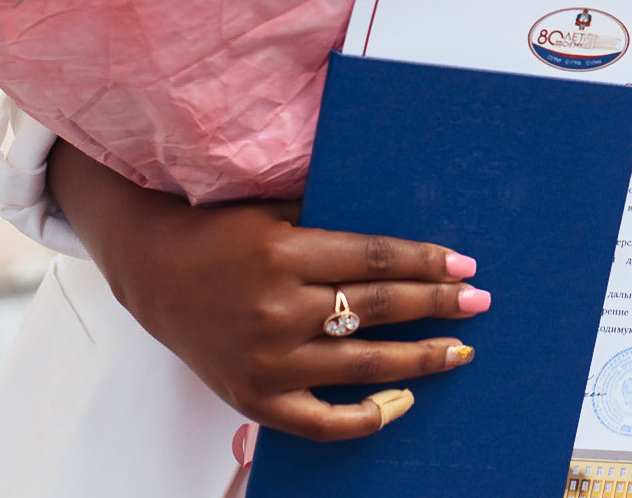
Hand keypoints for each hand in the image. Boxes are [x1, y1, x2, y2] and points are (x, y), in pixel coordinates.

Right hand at [47, 138, 487, 439]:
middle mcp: (277, 309)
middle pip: (379, 308)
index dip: (425, 261)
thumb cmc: (220, 232)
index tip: (464, 264)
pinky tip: (403, 401)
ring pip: (364, 363)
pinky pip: (323, 422)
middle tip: (479, 302)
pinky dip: (367, 417)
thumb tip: (399, 226)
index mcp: (283, 254)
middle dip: (438, 304)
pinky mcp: (255, 398)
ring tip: (460, 350)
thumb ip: (328, 216)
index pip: (374, 259)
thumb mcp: (271, 208)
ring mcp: (267, 361)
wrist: (153, 270)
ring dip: (421, 357)